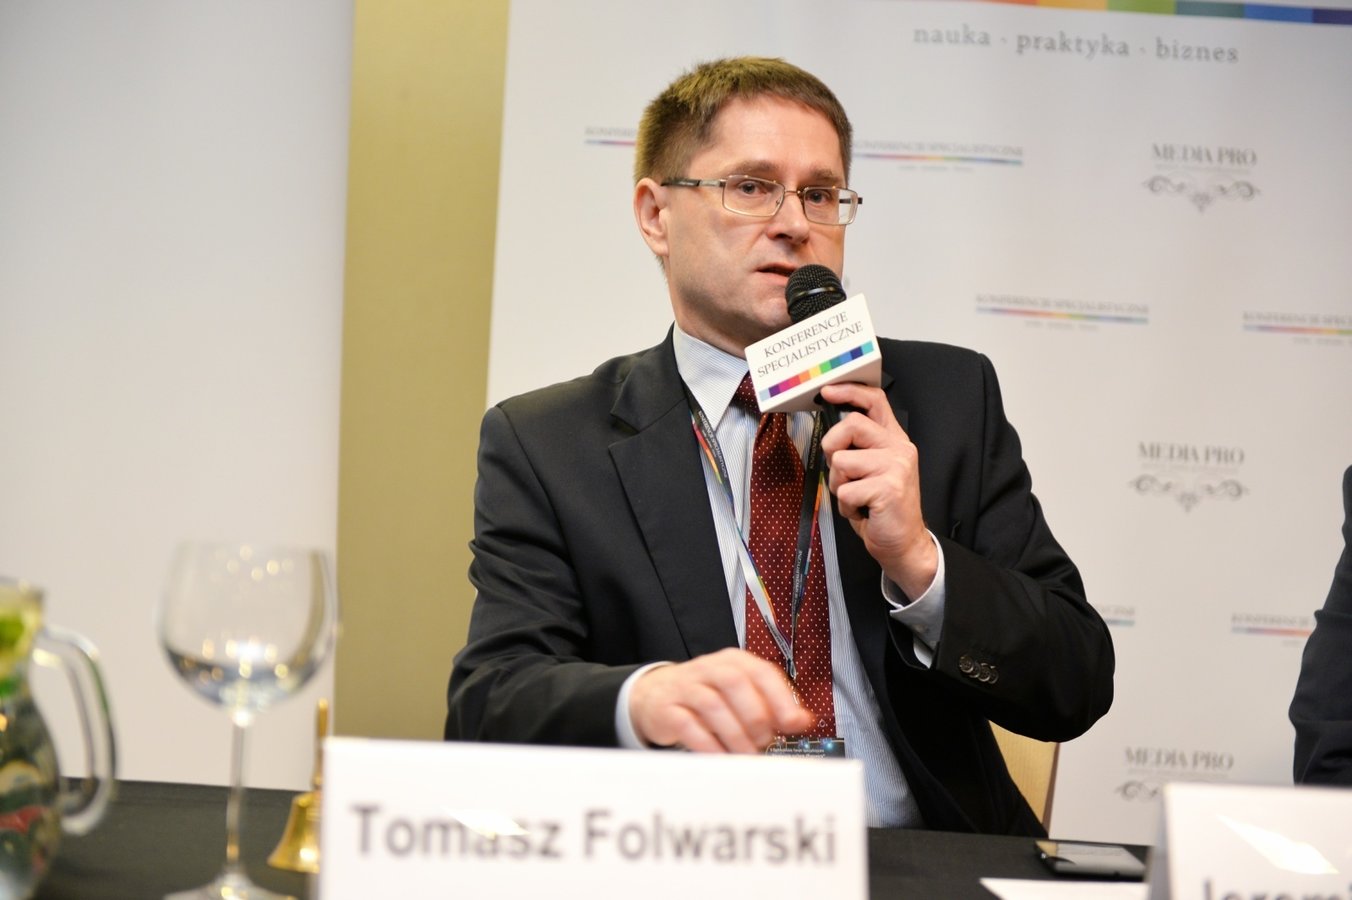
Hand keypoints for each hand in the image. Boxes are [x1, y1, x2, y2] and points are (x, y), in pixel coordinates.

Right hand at [628, 648, 813, 751]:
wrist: (654, 695)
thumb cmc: (706, 695)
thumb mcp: (740, 695)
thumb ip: (772, 705)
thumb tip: (803, 720)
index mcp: (733, 662)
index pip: (761, 672)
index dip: (780, 698)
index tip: (792, 723)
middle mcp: (709, 669)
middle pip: (735, 683)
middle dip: (755, 717)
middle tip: (764, 741)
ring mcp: (685, 687)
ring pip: (712, 705)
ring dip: (734, 734)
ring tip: (745, 754)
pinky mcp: (667, 709)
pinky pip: (687, 725)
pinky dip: (708, 744)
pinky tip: (721, 757)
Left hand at [817, 381, 936, 598]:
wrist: (903, 544)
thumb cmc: (880, 508)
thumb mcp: (870, 471)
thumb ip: (858, 448)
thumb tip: (831, 434)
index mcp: (894, 440)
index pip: (875, 401)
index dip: (850, 391)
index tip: (827, 391)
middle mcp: (899, 448)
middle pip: (851, 425)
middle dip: (832, 448)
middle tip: (842, 472)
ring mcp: (896, 467)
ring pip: (841, 461)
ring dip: (839, 485)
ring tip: (857, 497)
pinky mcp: (888, 488)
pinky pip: (845, 490)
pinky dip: (846, 506)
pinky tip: (863, 511)